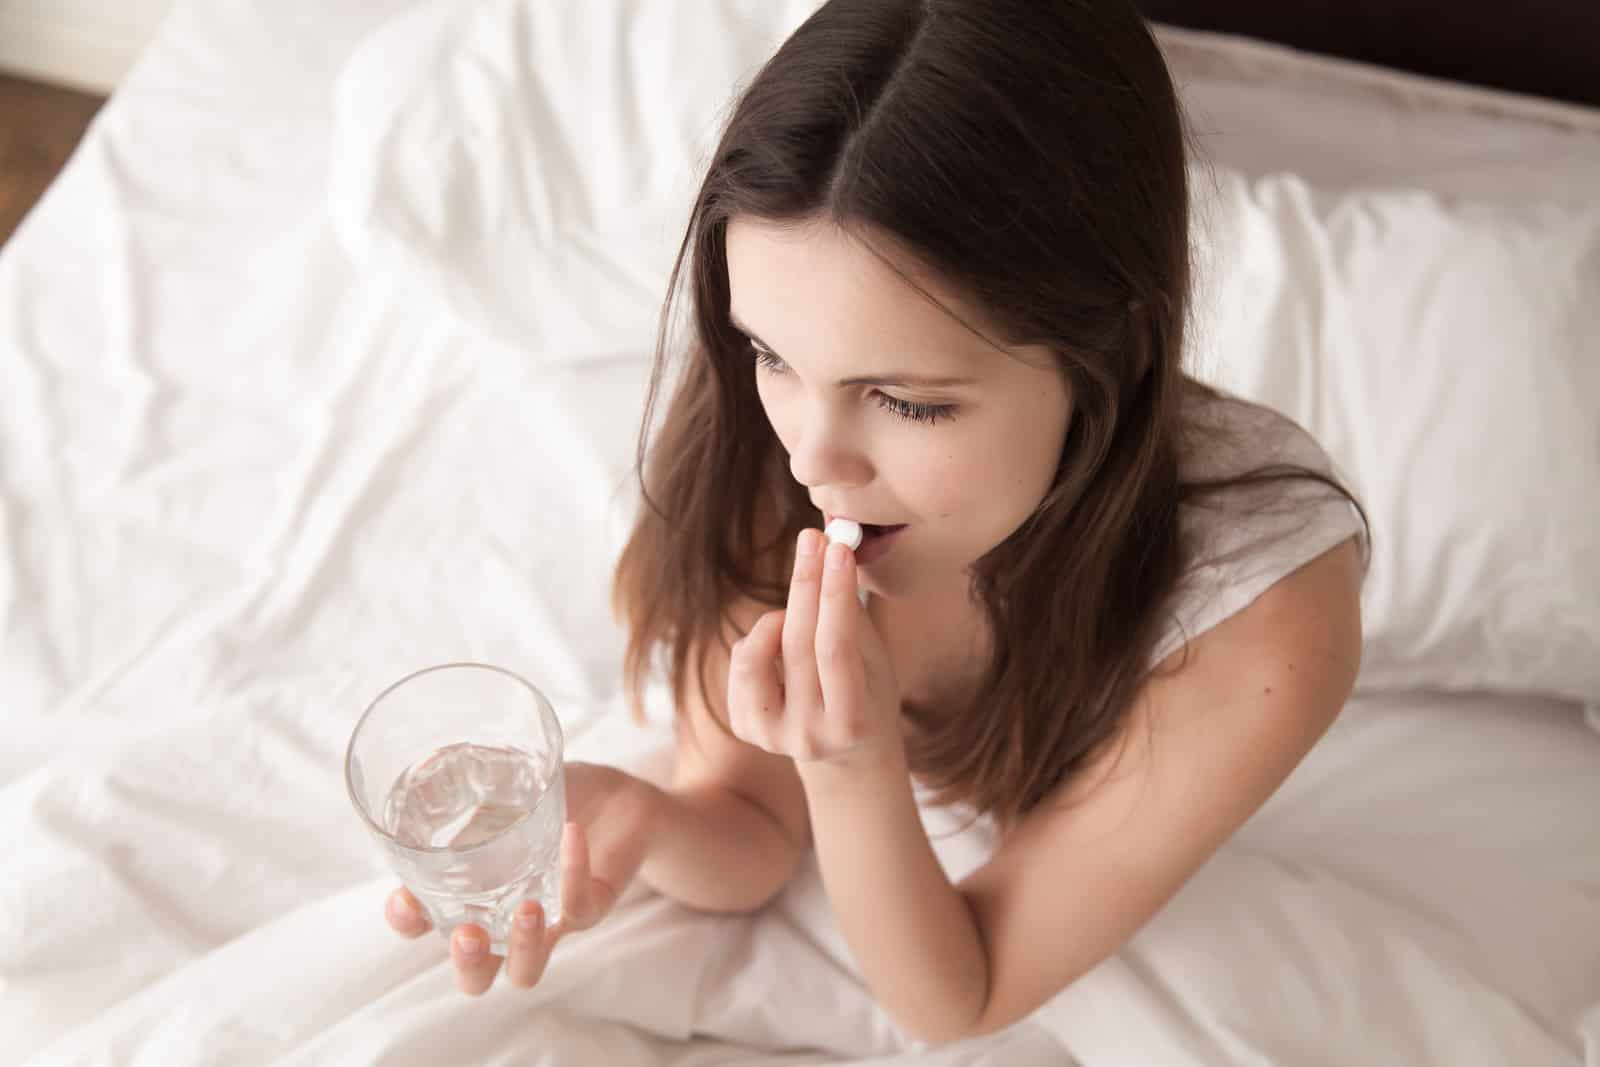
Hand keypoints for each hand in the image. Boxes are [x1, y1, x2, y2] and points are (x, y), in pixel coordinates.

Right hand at [385, 761, 659, 995]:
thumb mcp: (508, 783)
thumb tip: (428, 759)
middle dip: (466, 964)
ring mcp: (547, 919)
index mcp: (471, 892)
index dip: (409, 922)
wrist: (620, 798)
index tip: (406, 899)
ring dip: (522, 948)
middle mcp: (504, 917)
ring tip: (526, 909)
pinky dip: (573, 871)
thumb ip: (469, 776)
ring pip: (527, 969)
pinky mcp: (590, 907)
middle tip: (467, 935)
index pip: (425, 924)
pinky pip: (581, 907)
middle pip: (475, 974)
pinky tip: (570, 833)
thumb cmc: (555, 798)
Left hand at [727, 528, 903, 768]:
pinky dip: (758, 639)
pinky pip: (741, 662)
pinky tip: (780, 641)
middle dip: (806, 584)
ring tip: (801, 608)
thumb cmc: (867, 691)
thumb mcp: (873, 660)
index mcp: (851, 722)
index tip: (838, 548)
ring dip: (777, 616)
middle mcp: (809, 737)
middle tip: (812, 539)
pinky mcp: (745, 728)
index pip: (836, 647)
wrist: (846, 750)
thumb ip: (851, 617)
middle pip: (797, 645)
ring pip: (756, 652)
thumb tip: (830, 552)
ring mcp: (772, 736)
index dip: (835, 594)